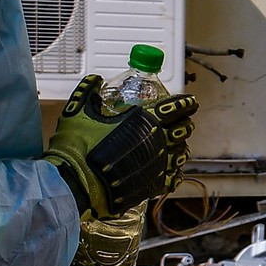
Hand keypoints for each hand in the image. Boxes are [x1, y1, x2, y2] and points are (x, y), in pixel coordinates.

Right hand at [42, 75, 197, 217]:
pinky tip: (171, 169)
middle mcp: (157, 141)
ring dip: (181, 146)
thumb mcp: (78, 111)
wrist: (76, 184)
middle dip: (184, 123)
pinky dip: (175, 171)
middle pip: (184, 129)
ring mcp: (158, 164)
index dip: (186, 104)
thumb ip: (88, 91)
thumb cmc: (78, 148)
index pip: (176, 107)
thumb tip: (95, 80)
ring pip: (182, 153)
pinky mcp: (153, 185)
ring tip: (177, 145)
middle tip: (181, 121)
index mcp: (145, 120)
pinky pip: (174, 177)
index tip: (189, 103)